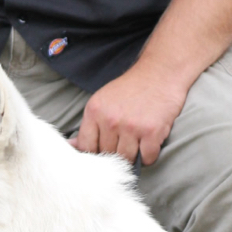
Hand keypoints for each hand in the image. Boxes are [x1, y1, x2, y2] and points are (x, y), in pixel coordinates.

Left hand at [70, 61, 187, 164]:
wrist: (160, 72)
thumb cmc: (130, 89)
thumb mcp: (101, 101)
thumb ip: (88, 125)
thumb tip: (71, 146)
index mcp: (94, 112)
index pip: (86, 147)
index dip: (95, 153)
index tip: (103, 150)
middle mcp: (111, 120)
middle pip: (107, 154)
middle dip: (115, 153)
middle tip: (125, 143)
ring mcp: (131, 127)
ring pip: (126, 159)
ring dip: (132, 157)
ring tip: (137, 143)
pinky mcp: (152, 132)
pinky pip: (147, 158)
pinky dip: (149, 156)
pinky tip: (149, 143)